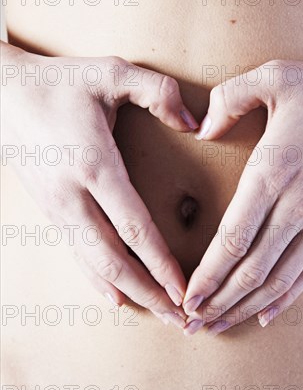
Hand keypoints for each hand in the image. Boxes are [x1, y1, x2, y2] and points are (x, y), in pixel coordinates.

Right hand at [1, 43, 198, 327]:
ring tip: (157, 312)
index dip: (161, 263)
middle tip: (179, 318)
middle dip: (149, 292)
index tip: (184, 290)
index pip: (134, 227)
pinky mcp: (50, 210)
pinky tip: (114, 298)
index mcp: (93, 165)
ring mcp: (57, 208)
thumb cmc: (59, 83)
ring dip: (128, 292)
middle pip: (115, 259)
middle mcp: (73, 196)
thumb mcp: (111, 71)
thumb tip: (196, 124)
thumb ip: (158, 91)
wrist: (2, 94)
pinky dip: (97, 280)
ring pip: (94, 263)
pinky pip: (76, 253)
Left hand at [182, 60, 302, 334]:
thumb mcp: (274, 77)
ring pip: (279, 279)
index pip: (233, 238)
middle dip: (218, 302)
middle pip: (251, 269)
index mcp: (273, 171)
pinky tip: (266, 314)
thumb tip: (200, 129)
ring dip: (245, 307)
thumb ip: (228, 99)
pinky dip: (286, 297)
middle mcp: (297, 205)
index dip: (207, 274)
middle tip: (191, 325)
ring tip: (220, 326)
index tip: (186, 296)